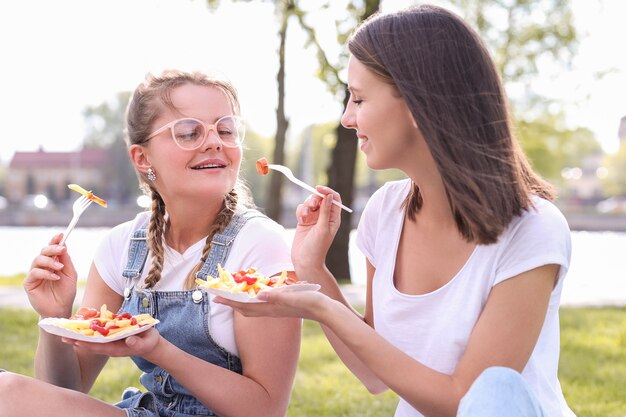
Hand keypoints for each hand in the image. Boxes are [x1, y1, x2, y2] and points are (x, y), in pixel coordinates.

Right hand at [24, 233, 77, 317]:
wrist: (61, 308)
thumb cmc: (66, 291)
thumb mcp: (70, 274)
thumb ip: (66, 261)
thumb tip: (63, 246)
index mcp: (53, 262)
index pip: (52, 248)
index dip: (55, 240)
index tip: (61, 234)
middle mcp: (42, 266)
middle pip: (43, 251)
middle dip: (52, 248)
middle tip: (62, 249)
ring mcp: (35, 274)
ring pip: (37, 260)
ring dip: (50, 261)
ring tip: (59, 267)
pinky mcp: (29, 283)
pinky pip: (34, 273)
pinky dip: (45, 273)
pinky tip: (55, 277)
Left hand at [62, 328, 161, 358]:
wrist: (149, 343)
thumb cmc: (148, 342)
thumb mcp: (146, 342)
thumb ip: (137, 342)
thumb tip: (129, 340)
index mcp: (117, 349)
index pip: (99, 347)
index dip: (87, 344)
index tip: (76, 341)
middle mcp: (110, 346)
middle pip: (90, 344)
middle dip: (77, 341)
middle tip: (62, 337)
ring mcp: (109, 342)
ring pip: (91, 340)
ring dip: (78, 336)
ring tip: (65, 332)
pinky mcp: (110, 336)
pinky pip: (97, 333)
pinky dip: (87, 329)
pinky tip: (78, 325)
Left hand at [214, 289, 330, 321]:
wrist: (324, 311)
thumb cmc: (310, 302)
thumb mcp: (293, 296)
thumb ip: (276, 295)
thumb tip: (258, 295)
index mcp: (271, 308)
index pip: (244, 305)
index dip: (229, 301)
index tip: (216, 296)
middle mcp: (270, 310)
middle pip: (245, 308)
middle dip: (230, 302)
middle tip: (218, 295)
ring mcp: (275, 310)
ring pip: (252, 308)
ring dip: (239, 302)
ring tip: (231, 296)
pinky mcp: (281, 308)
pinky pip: (261, 306)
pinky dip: (252, 301)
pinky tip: (254, 296)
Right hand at [292, 186, 341, 272]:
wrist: (304, 260)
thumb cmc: (317, 247)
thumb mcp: (322, 228)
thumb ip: (325, 211)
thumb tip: (329, 196)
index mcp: (334, 218)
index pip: (334, 199)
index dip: (327, 191)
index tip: (319, 189)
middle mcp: (324, 216)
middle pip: (321, 198)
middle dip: (314, 198)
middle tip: (312, 205)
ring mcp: (313, 218)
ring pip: (310, 202)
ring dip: (306, 206)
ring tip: (304, 217)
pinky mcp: (303, 220)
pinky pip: (302, 208)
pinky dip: (300, 211)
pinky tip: (300, 220)